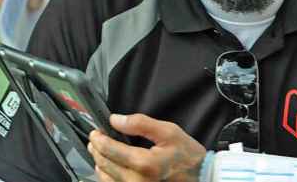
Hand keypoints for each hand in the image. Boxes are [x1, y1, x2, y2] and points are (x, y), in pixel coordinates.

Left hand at [88, 114, 206, 181]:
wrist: (201, 178)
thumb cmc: (187, 155)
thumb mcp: (169, 131)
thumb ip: (140, 124)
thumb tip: (115, 120)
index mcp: (144, 164)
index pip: (110, 150)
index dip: (98, 139)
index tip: (95, 131)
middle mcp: (136, 181)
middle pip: (104, 164)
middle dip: (97, 149)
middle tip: (95, 138)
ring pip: (105, 178)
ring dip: (99, 162)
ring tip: (99, 150)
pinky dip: (107, 176)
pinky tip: (108, 167)